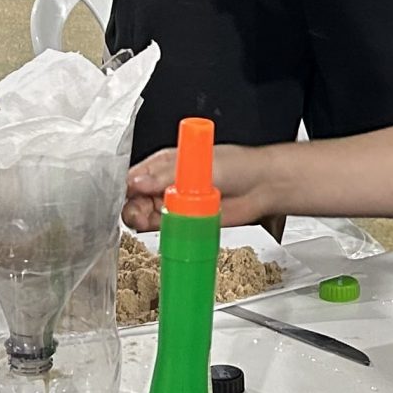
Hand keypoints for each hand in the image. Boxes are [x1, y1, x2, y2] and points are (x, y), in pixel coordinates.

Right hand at [124, 142, 269, 230]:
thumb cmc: (238, 166)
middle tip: (143, 211)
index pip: (135, 175)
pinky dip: (161, 230)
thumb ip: (166, 174)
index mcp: (166, 162)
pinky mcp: (185, 220)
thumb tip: (137, 182)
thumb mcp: (199, 165)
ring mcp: (175, 203)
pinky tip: (166, 226)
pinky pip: (164, 228)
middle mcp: (167, 182)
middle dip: (134, 206)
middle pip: (135, 198)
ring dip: (145, 219)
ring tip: (154, 218)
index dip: (129, 187)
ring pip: (145, 214)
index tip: (131, 195)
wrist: (263, 187)